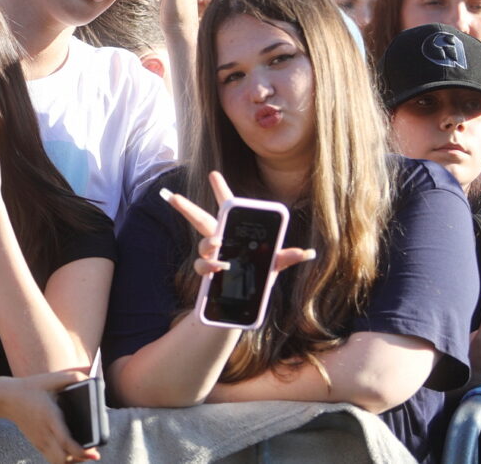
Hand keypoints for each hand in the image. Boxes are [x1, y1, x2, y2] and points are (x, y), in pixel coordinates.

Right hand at [0, 371, 98, 463]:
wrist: (7, 399)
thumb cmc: (31, 388)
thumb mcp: (50, 379)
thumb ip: (72, 377)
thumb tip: (91, 380)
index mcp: (50, 418)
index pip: (66, 442)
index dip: (81, 451)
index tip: (94, 452)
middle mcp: (45, 433)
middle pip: (63, 459)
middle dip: (80, 459)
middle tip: (93, 452)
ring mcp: (40, 441)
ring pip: (58, 462)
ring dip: (73, 460)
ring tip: (84, 452)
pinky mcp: (37, 444)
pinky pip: (53, 459)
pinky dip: (65, 459)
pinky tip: (73, 451)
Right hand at [161, 171, 315, 276]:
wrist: (243, 306)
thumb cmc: (260, 278)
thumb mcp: (275, 265)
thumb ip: (287, 256)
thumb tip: (307, 253)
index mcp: (236, 233)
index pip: (226, 208)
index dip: (220, 189)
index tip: (213, 174)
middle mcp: (220, 242)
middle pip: (200, 220)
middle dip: (186, 208)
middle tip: (172, 196)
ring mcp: (213, 258)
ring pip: (204, 245)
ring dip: (209, 244)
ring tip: (218, 247)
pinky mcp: (209, 275)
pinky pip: (204, 267)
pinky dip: (210, 267)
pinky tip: (219, 269)